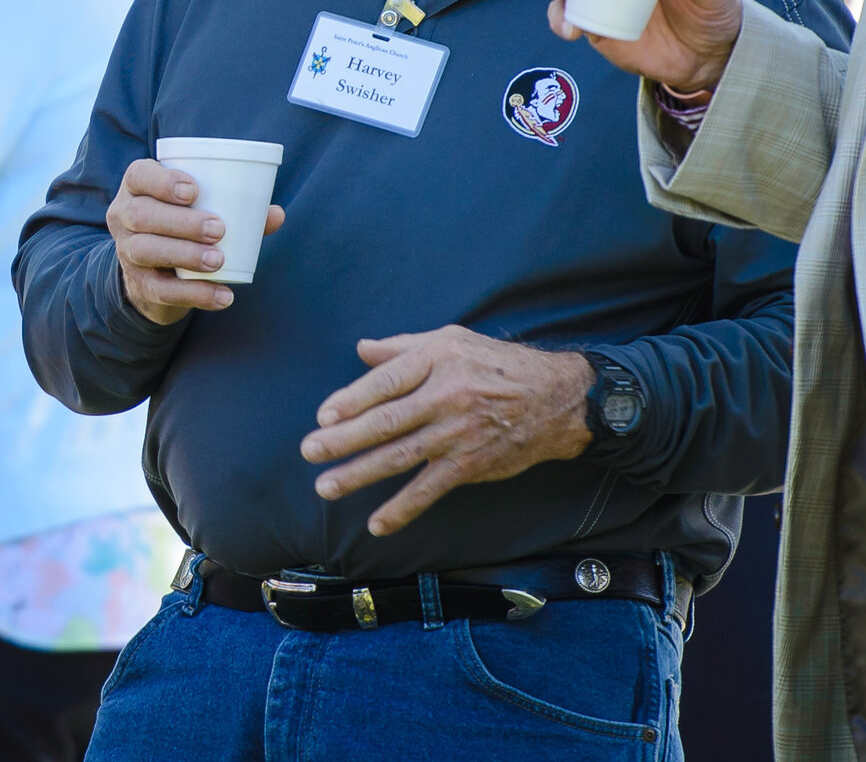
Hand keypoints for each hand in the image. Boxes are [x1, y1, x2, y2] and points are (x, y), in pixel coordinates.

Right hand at [106, 159, 284, 325]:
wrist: (156, 272)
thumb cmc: (183, 224)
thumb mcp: (200, 209)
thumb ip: (238, 208)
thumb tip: (276, 214)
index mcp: (138, 188)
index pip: (138, 176)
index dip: (162, 181)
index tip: (194, 190)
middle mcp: (125, 217)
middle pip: (142, 215)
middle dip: (181, 221)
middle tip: (218, 229)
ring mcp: (128, 253)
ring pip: (146, 250)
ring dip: (186, 254)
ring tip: (219, 260)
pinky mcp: (141, 285)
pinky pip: (163, 291)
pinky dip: (196, 294)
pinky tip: (223, 295)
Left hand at [300, 326, 593, 536]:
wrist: (555, 399)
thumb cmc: (498, 365)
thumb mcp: (454, 341)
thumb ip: (404, 347)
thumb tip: (362, 349)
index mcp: (438, 359)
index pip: (386, 381)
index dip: (352, 399)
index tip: (324, 415)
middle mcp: (447, 395)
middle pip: (386, 421)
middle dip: (343, 439)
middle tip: (310, 451)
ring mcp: (458, 433)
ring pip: (400, 456)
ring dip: (360, 474)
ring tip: (327, 486)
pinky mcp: (470, 464)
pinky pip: (429, 489)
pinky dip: (402, 509)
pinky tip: (377, 524)